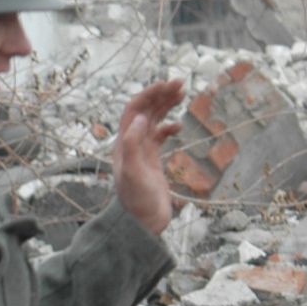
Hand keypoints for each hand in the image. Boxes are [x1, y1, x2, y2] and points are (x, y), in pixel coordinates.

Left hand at [113, 79, 184, 233]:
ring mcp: (141, 152)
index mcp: (123, 143)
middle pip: (144, 112)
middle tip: (181, 83)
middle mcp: (130, 144)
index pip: (135, 110)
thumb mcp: (133, 171)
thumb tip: (142, 117)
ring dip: (165, 107)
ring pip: (153, 122)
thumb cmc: (137, 199)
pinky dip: (168, 128)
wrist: (142, 222)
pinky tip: (179, 127)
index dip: (150, 94)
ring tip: (182, 94)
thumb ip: (133, 144)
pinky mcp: (151, 161)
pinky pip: (159, 138)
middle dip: (160, 96)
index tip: (169, 84)